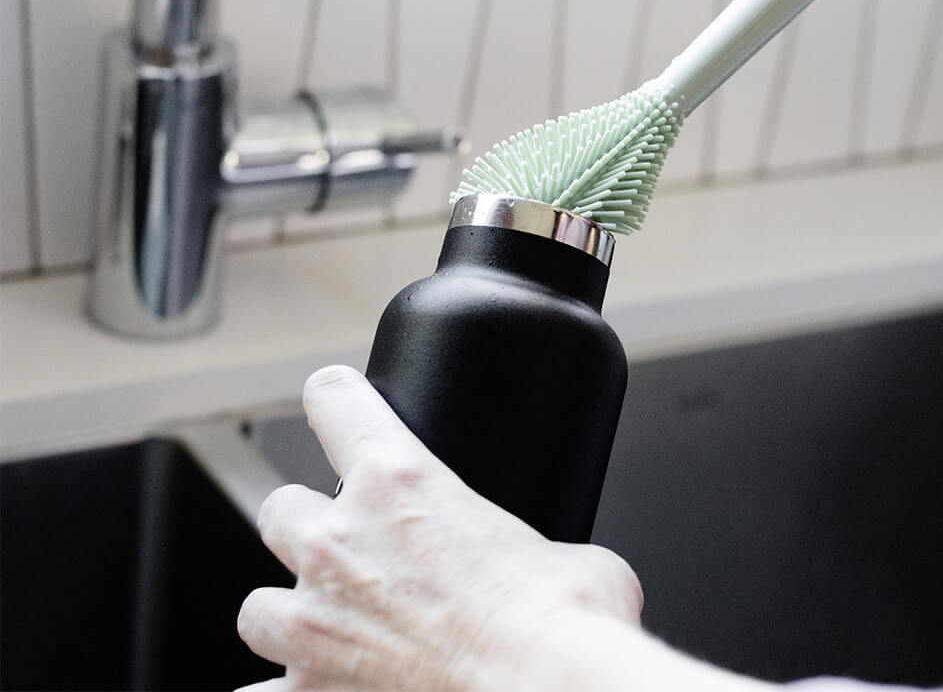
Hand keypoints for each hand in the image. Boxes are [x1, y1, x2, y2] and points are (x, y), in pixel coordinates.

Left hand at [236, 365, 642, 690]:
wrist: (546, 691)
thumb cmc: (561, 623)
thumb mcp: (568, 553)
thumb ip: (545, 552)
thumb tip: (569, 577)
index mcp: (401, 481)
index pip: (335, 403)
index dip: (333, 398)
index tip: (333, 402)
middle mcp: (342, 544)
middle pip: (279, 509)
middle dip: (307, 526)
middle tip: (346, 550)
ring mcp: (317, 625)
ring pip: (255, 607)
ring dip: (286, 613)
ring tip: (325, 629)